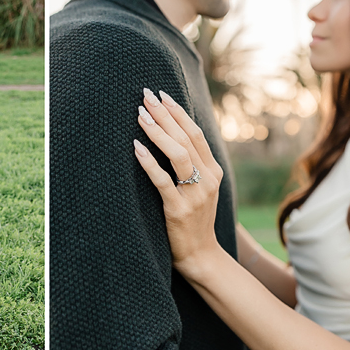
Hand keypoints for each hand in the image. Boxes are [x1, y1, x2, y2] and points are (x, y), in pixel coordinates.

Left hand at [133, 88, 224, 273]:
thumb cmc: (194, 218)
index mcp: (213, 170)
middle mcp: (208, 179)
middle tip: (145, 96)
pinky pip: (163, 180)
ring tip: (140, 115)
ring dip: (158, 132)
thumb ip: (192, 164)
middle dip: (164, 114)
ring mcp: (195, 194)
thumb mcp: (200, 188)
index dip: (178, 112)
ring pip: (178, 154)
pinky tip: (136, 147)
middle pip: (186, 138)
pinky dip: (149, 161)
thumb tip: (172, 134)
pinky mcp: (179, 209)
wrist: (200, 255)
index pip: (195, 133)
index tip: (161, 94)